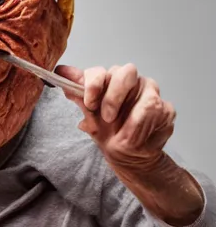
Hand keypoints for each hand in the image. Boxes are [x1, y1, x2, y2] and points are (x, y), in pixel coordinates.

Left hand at [54, 63, 173, 175]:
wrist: (128, 155)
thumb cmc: (109, 133)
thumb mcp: (90, 118)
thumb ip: (79, 95)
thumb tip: (60, 72)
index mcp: (108, 81)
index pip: (100, 71)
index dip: (94, 83)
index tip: (90, 102)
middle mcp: (130, 82)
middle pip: (127, 72)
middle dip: (114, 96)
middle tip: (108, 118)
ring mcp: (150, 92)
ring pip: (146, 97)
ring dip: (131, 123)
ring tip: (124, 138)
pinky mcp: (166, 108)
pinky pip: (159, 114)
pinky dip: (146, 130)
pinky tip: (139, 139)